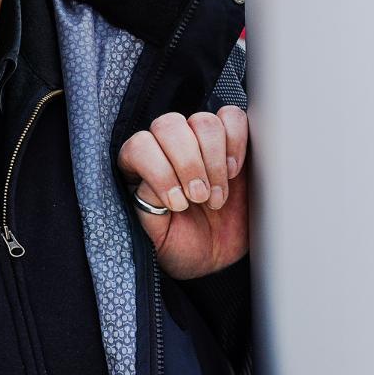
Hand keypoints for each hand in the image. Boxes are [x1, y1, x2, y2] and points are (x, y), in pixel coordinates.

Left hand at [117, 107, 248, 279]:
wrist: (215, 256)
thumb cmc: (179, 245)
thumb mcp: (156, 237)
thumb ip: (148, 210)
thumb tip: (155, 184)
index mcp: (136, 166)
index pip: (139, 145)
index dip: (161, 172)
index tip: (179, 204)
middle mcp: (164, 147)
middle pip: (169, 125)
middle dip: (189, 164)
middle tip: (201, 198)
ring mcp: (198, 141)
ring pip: (203, 121)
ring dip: (215, 160)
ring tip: (217, 195)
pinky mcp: (231, 142)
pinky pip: (233, 117)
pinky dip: (237, 142)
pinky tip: (234, 171)